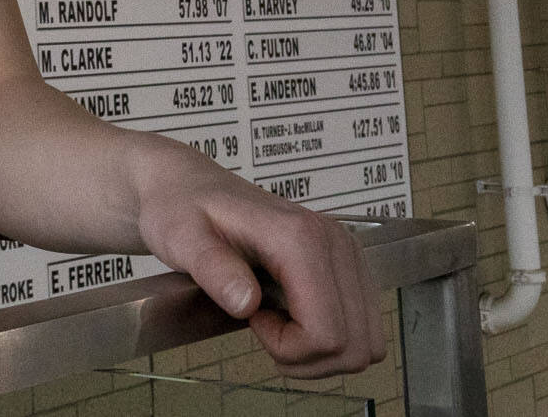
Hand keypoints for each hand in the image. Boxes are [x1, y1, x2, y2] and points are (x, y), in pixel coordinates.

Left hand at [132, 139, 385, 377]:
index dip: (287, 347)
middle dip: (306, 358)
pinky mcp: (348, 265)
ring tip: (277, 324)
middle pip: (354, 345)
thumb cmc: (184, 210)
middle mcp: (336, 242)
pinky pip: (362, 327)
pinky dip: (330, 339)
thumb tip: (246, 302)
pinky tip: (291, 316)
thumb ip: (213, 269)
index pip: (326, 332)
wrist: (189, 189)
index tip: (251, 318)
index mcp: (301, 237)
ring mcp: (347, 253)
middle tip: (264, 328)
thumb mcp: (183, 238)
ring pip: (365, 343)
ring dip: (321, 353)